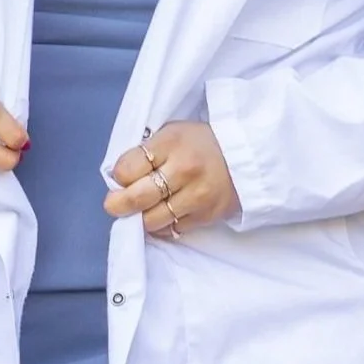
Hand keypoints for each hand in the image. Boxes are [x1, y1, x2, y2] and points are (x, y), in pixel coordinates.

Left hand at [107, 119, 237, 236]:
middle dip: (118, 204)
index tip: (122, 177)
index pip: (127, 168)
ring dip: (142, 217)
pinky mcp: (207, 216)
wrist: (248, 155)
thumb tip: (118, 181)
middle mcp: (184, 170)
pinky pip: (173, 229)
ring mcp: (197, 196)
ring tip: (145, 208)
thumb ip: (146, 153)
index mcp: (171, 143)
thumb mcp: (172, 133)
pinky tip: (167, 212)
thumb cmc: (201, 143)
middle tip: (115, 205)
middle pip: (136, 198)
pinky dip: (164, 224)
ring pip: (152, 220)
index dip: (119, 176)